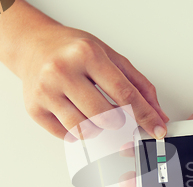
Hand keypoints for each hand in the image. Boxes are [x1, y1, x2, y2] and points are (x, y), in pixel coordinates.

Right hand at [18, 25, 168, 139]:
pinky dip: (78, 131)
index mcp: (86, 54)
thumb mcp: (110, 56)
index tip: (157, 129)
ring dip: (98, 129)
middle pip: (106, 116)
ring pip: (86, 130)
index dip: (145, 116)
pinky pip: (66, 135)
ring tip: (93, 111)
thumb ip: (138, 84)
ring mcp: (46, 91)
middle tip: (116, 115)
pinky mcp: (34, 109)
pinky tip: (75, 114)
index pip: (125, 94)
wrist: (34, 45)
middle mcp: (63, 71)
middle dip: (120, 123)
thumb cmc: (73, 50)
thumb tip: (158, 114)